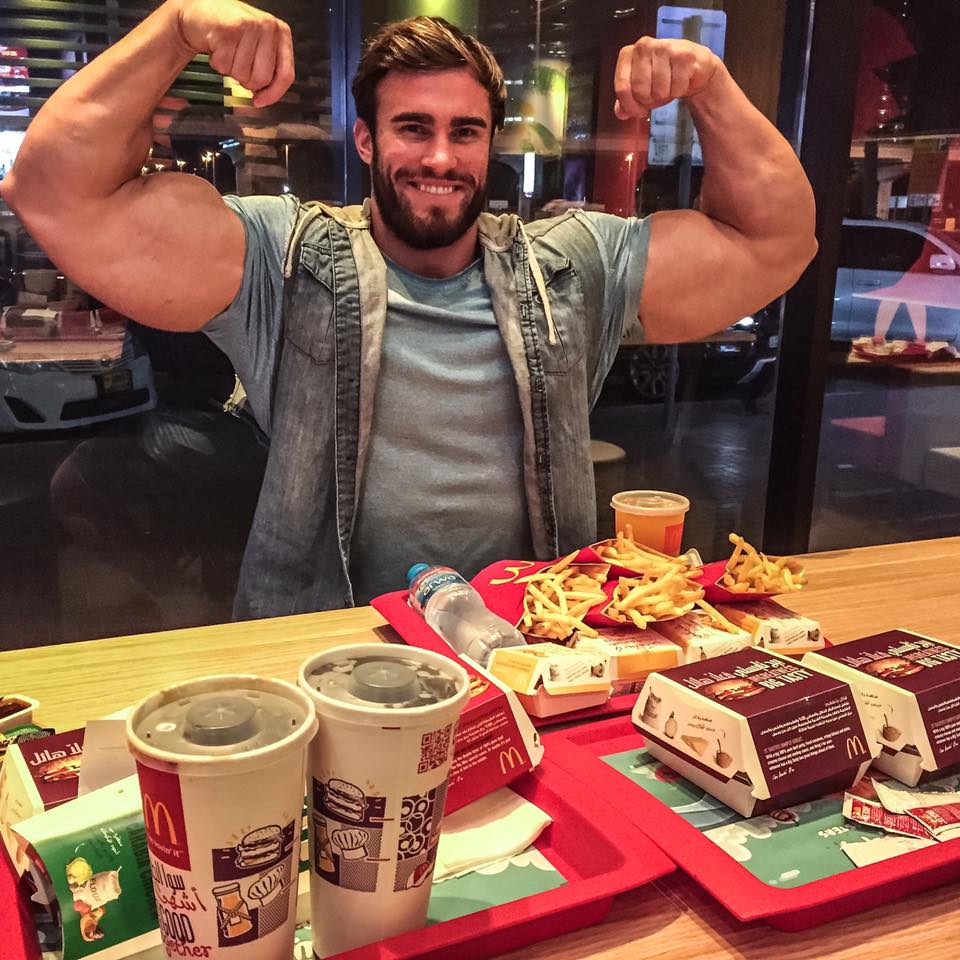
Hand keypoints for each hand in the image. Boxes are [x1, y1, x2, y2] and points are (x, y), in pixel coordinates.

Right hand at [174, 0, 293, 106]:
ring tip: (227, 50)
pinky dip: (216, 62)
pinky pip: (224, 66)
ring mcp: (249, 26)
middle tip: (237, 64)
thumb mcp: (256, 47)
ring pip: (242, 74)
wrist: (198, 11)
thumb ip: (267, 68)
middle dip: (246, 80)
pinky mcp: (229, 29)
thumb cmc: (228, 30)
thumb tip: (263, 97)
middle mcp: (268, 26)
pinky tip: (217, 46)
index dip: (273, 94)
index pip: (286, 75)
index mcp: (280, 33)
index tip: (260, 101)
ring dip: (229, 69)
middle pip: (262, 79)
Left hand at [614, 37, 719, 119]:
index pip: (622, 88)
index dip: (630, 107)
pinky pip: (676, 88)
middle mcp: (643, 45)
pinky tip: (682, 80)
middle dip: (649, 101)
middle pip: (640, 90)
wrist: (694, 67)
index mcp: (628, 53)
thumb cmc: (664, 79)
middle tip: (657, 96)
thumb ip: (627, 102)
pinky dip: (679, 91)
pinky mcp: (683, 54)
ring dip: (665, 96)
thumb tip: (620, 113)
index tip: (640, 112)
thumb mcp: (642, 91)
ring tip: (670, 86)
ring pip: (659, 91)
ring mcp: (664, 47)